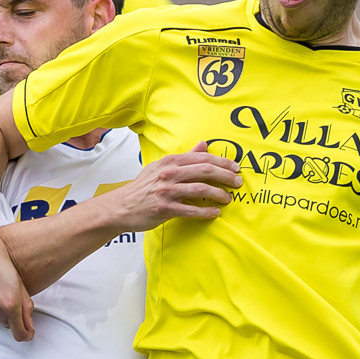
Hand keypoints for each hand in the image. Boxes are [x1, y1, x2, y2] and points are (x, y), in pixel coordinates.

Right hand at [104, 144, 239, 231]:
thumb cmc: (143, 187)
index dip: (222, 162)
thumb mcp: (161, 167)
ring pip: (200, 189)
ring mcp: (166, 191)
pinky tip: (215, 213)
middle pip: (205, 171)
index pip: (202, 158)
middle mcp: (169, 173)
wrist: (121, 206)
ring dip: (218, 194)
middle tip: (238, 182)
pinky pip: (190, 210)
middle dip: (226, 176)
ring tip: (228, 198)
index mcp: (170, 161)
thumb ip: (184, 157)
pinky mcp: (164, 208)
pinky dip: (205, 212)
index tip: (235, 167)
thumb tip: (204, 145)